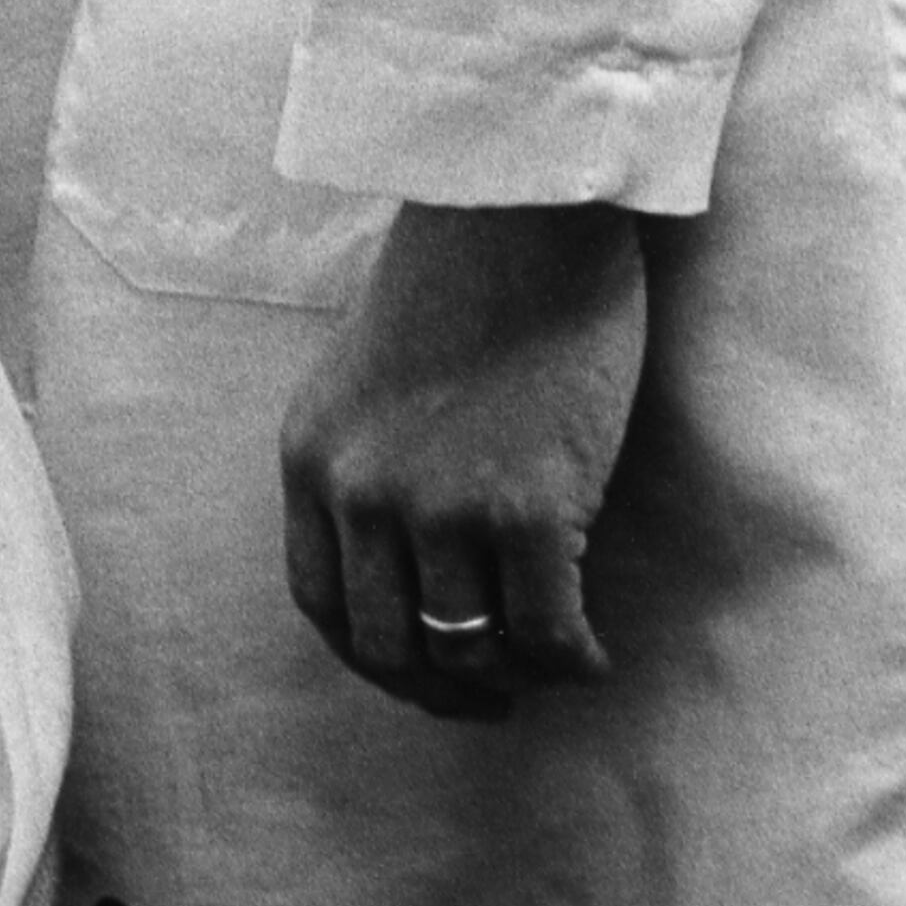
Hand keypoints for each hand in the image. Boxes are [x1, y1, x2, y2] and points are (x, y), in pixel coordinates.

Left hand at [280, 199, 649, 715]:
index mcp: (310, 458)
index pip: (322, 604)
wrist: (523, 210)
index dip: (375, 660)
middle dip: (445, 690)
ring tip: (555, 660)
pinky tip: (595, 653)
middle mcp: (360, 492)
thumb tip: (412, 565)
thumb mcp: (365, 376)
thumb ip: (368, 463)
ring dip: (518, 675)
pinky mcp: (526, 508)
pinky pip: (545, 632)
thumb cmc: (461, 277)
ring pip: (470, 650)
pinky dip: (573, 660)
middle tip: (497, 695)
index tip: (423, 673)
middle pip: (388, 648)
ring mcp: (440, 506)